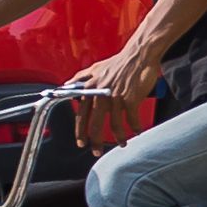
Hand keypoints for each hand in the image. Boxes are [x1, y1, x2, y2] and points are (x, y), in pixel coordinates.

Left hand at [78, 31, 162, 146]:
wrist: (139, 55)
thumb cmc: (119, 62)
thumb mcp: (96, 68)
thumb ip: (81, 78)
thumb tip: (67, 84)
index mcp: (90, 90)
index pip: (82, 116)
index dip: (81, 132)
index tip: (81, 142)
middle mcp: (101, 95)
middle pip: (96, 125)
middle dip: (96, 142)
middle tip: (96, 151)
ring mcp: (116, 98)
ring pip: (115, 125)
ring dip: (119, 137)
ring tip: (121, 143)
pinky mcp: (130, 98)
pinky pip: (132, 119)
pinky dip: (135, 127)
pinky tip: (136, 131)